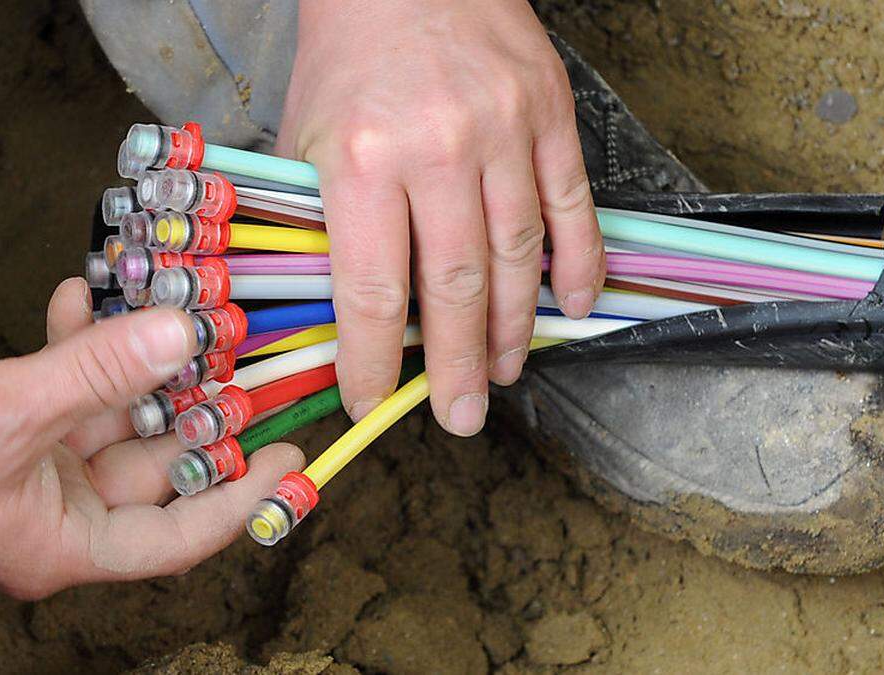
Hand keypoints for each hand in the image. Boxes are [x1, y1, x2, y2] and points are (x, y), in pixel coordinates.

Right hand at [0, 278, 302, 598]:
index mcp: (60, 545)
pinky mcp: (3, 426)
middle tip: (241, 360)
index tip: (289, 454)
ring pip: (111, 416)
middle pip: (153, 467)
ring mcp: (27, 469)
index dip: (241, 498)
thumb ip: (101, 373)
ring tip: (172, 311)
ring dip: (136, 363)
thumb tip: (185, 335)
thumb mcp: (7, 409)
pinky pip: (61, 388)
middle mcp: (52, 513)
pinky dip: (76, 345)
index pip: (177, 537)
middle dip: (194, 409)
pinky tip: (84, 295)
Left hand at [277, 0, 604, 435]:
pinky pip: (572, 206)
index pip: (373, 291)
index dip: (374, 361)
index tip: (374, 402)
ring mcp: (504, 132)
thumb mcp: (305, 138)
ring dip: (514, 328)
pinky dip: (577, 264)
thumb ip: (323, 222)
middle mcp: (436, 150)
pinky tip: (575, 307)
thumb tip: (346, 312)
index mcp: (361, 159)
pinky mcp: (550, 114)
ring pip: (516, 257)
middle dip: (458, 365)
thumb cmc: (348, 55)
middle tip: (460, 416)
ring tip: (505, 373)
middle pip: (455, 288)